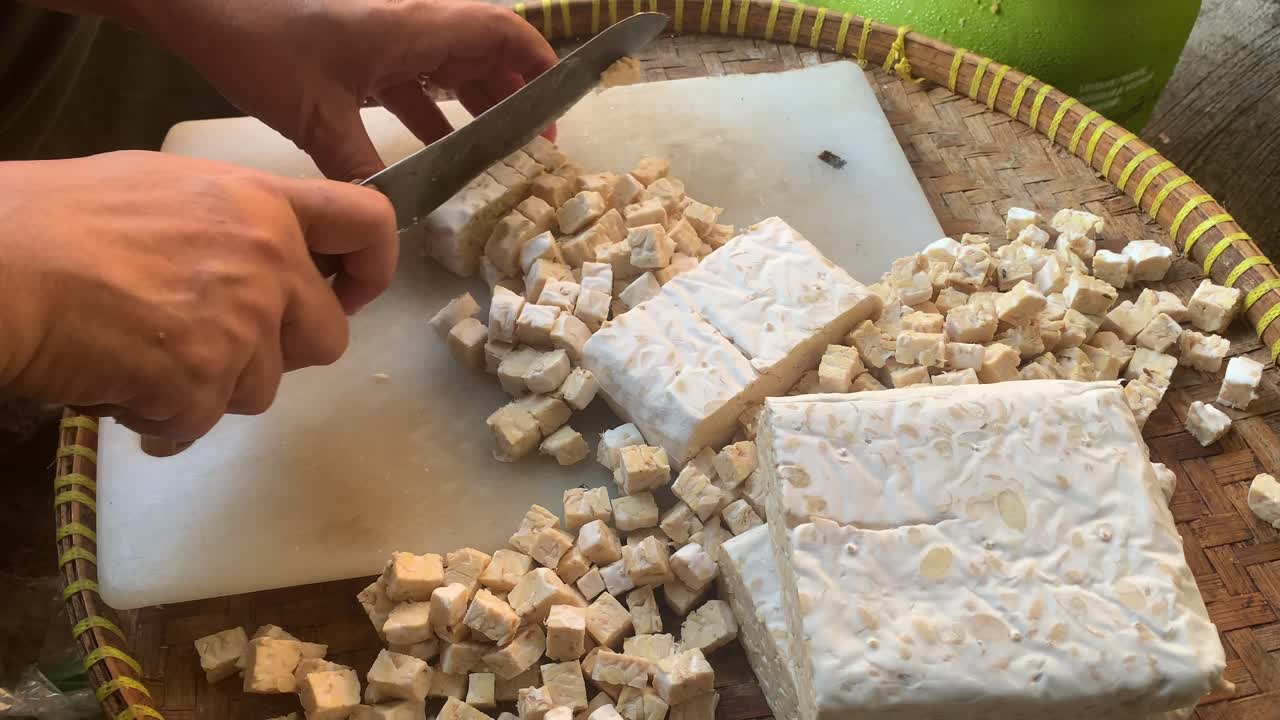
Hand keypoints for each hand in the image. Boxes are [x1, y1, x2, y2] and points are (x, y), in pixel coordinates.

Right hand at [0, 151, 396, 439]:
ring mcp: (241, 324)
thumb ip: (231, 223)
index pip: (369, 221)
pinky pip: (202, 423)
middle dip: (278, 353)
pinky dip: (163, 420)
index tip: (350, 293)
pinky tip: (119, 389)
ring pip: (262, 389)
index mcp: (262, 203)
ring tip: (142, 359)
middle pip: (328, 338)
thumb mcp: (162, 189)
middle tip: (217, 345)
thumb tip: (257, 256)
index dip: (374, 266)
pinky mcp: (204, 380)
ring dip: (210, 389)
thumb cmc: (55, 219)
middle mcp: (268, 261)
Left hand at [138, 0, 557, 180]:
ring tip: (500, 154)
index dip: (539, 62)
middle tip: (536, 146)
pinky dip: (434, 114)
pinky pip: (415, 83)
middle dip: (515, 95)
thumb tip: (392, 219)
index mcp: (414, 28)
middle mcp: (410, 27)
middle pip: (484, 53)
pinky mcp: (360, 53)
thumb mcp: (316, 119)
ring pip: (451, 69)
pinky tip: (437, 154)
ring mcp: (385, 38)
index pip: (501, 31)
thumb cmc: (261, 45)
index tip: (562, 101)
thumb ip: (362, 170)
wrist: (200, 8)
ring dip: (477, 107)